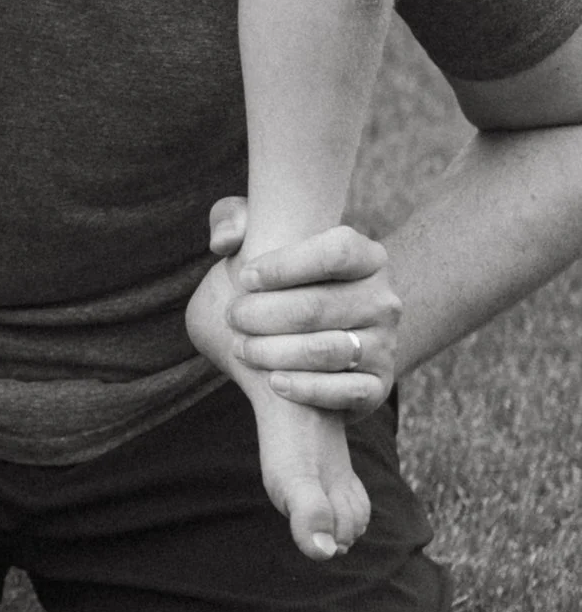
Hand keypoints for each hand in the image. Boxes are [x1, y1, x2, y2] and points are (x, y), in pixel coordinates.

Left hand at [185, 194, 401, 416]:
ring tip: (242, 348)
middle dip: (264, 314)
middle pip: (319, 305)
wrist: (324, 334)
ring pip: (326, 350)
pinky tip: (273, 382)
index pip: (335, 252)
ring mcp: (385, 344)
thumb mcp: (261, 237)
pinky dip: (306, 389)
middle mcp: (383, 300)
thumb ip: (233, 219)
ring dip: (274, 352)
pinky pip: (345, 392)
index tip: (243, 277)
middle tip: (233, 317)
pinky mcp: (378, 385)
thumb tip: (224, 241)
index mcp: (367, 257)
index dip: (285, 265)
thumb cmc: (284, 280)